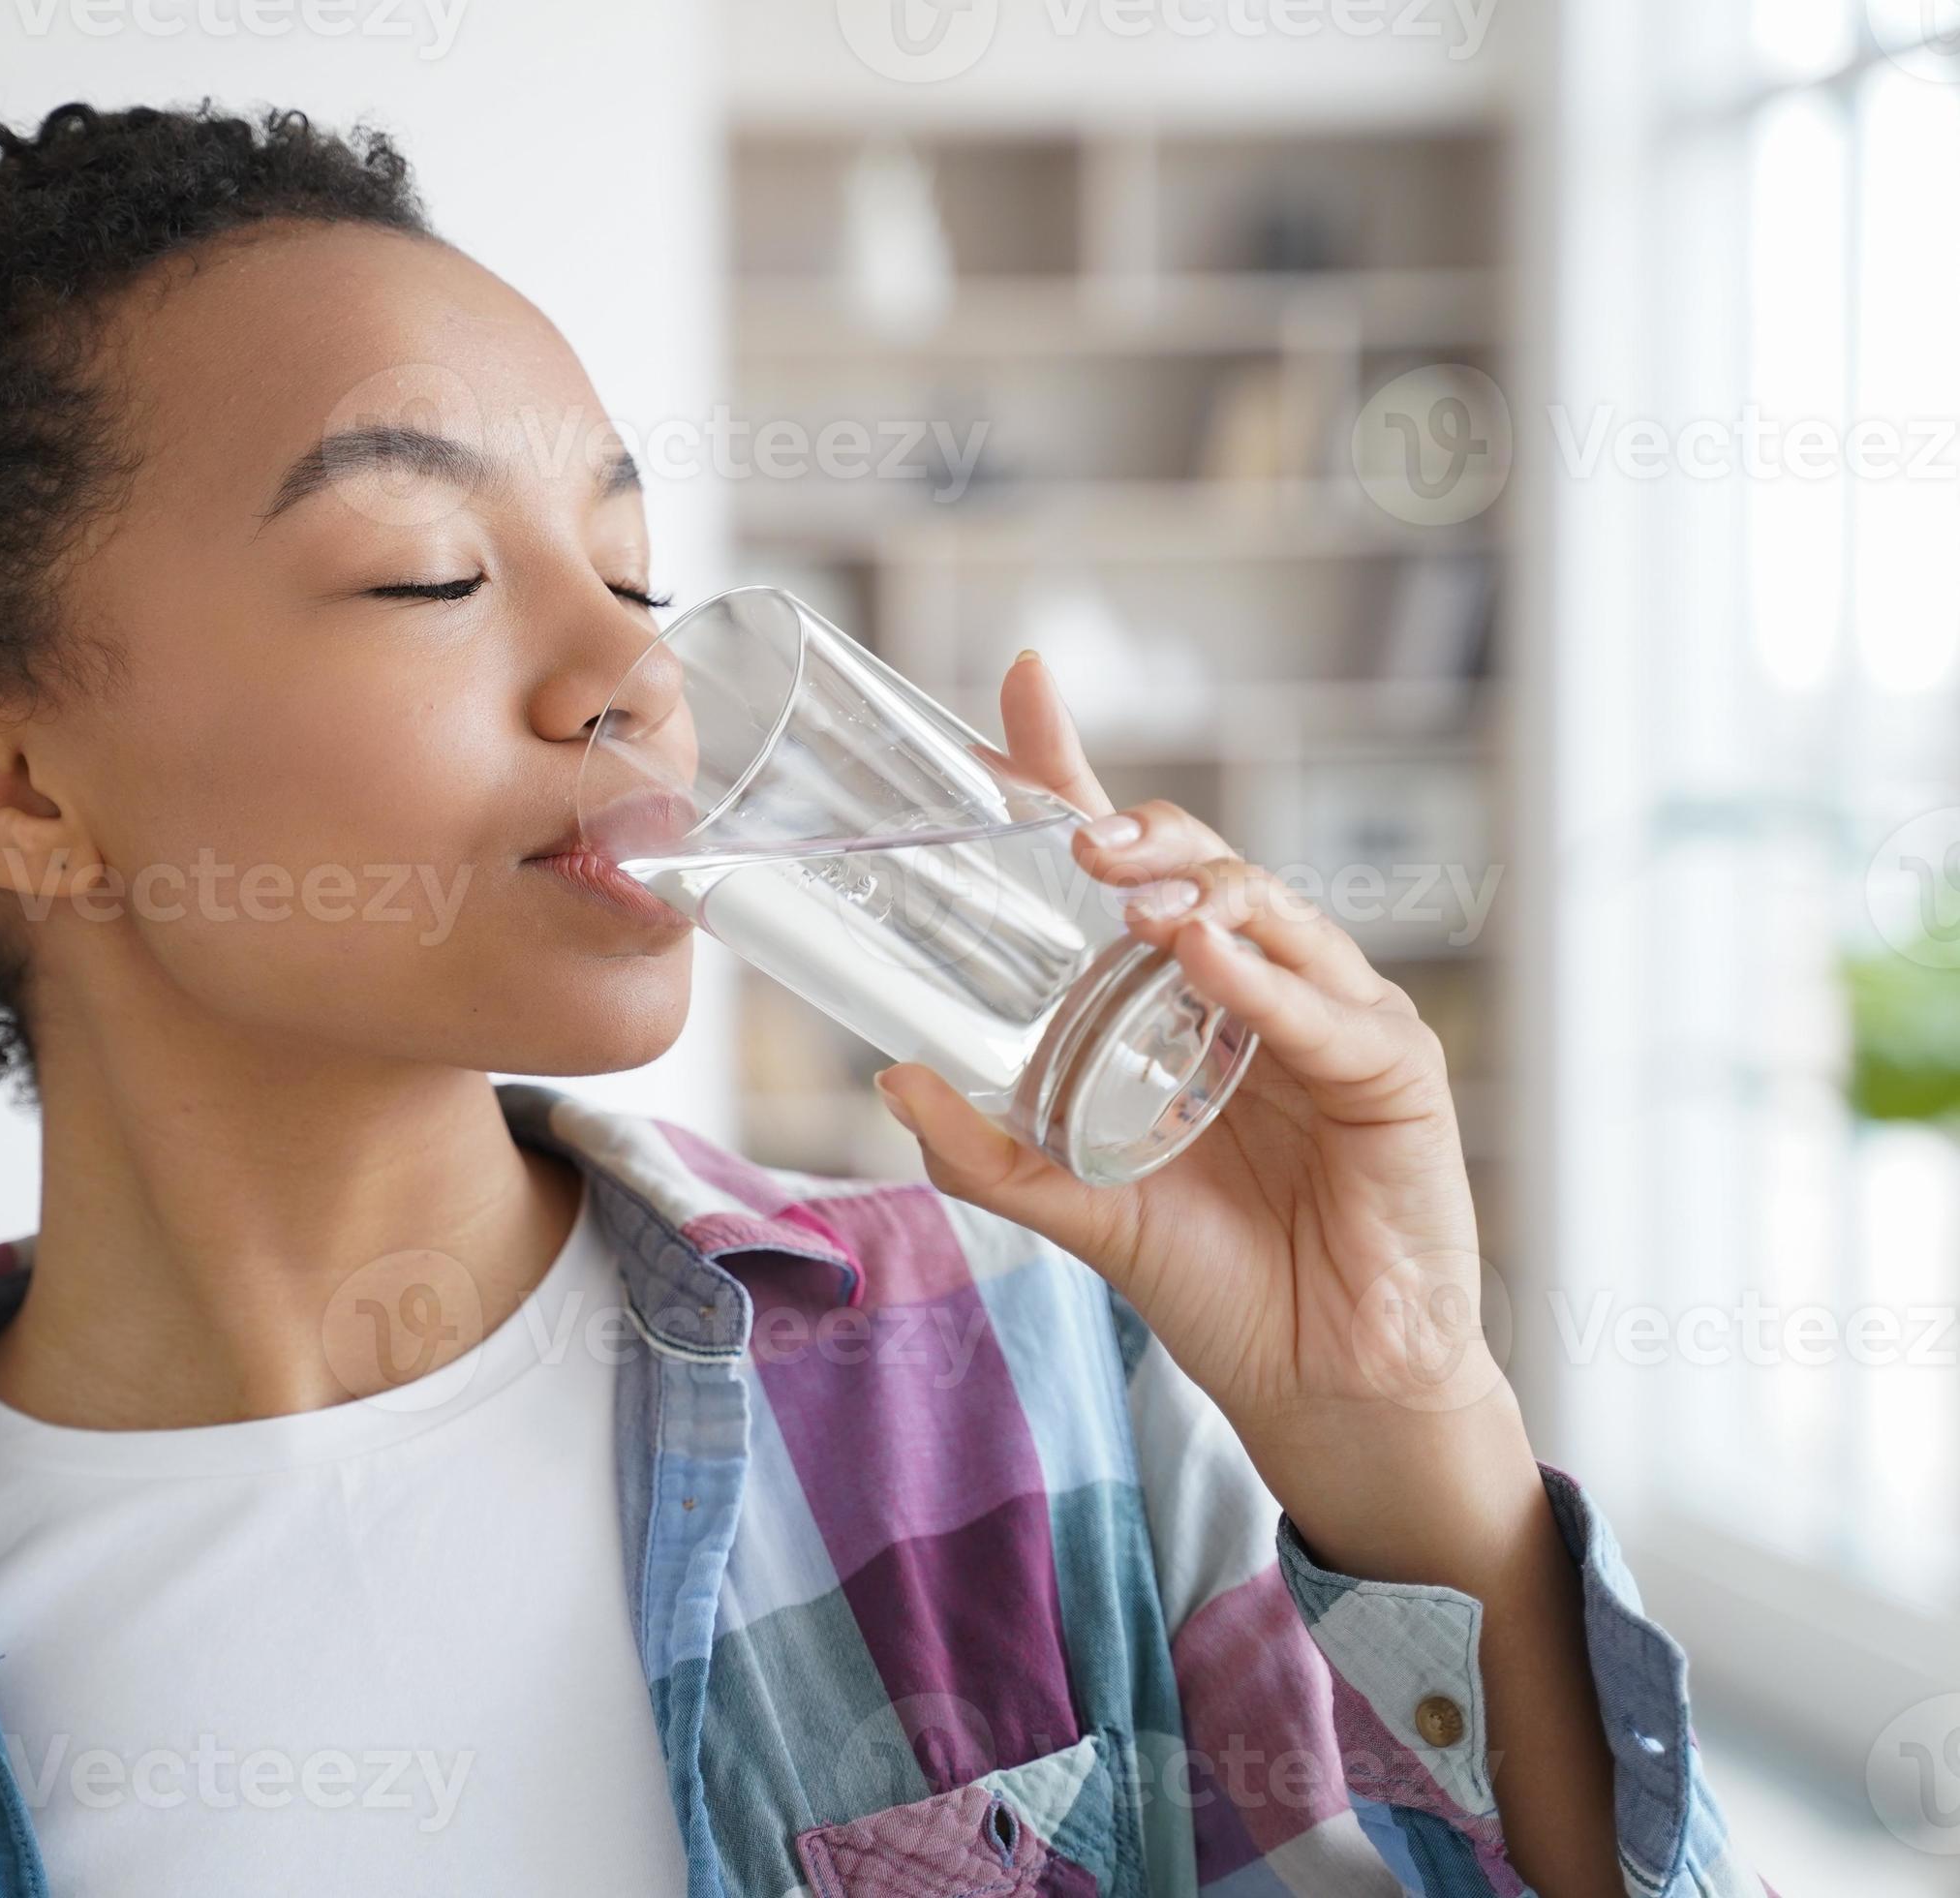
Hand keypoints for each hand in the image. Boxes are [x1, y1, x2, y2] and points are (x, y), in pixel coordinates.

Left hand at [871, 652, 1524, 1578]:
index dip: (1078, 773)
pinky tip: (1206, 956)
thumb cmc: (1217, 1278)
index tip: (1019, 687)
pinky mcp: (1394, 1073)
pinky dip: (1262, 979)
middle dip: (1138, 828)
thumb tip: (891, 1079)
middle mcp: (1262, 986)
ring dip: (1198, 887)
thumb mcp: (1078, 1209)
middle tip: (1072, 829)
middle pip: (1202, 867)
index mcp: (1185, 996)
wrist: (1320, 1384)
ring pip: (1268, 914)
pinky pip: (1322, 1012)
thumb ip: (991, 1153)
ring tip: (1127, 881)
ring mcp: (1333, 1018)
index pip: (1134, 861)